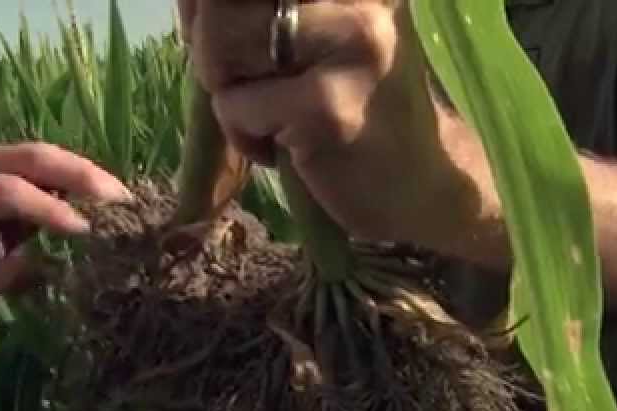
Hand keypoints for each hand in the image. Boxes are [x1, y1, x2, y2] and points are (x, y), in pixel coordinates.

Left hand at [0, 142, 129, 295]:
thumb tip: (44, 269)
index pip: (8, 191)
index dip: (48, 208)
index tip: (83, 229)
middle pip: (36, 158)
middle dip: (80, 175)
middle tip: (119, 199)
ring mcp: (4, 156)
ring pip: (52, 157)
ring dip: (90, 175)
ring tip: (125, 200)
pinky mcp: (22, 163)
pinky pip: (58, 166)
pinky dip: (86, 180)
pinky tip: (112, 199)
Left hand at [178, 0, 461, 248]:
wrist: (426, 186)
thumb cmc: (359, 108)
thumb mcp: (319, 38)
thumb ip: (266, 10)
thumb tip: (190, 1)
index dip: (206, 5)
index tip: (213, 29)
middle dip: (209, 43)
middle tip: (239, 82)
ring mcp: (349, 45)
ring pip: (220, 40)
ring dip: (226, 90)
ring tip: (270, 116)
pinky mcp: (328, 106)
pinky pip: (235, 106)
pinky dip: (244, 137)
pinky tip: (288, 151)